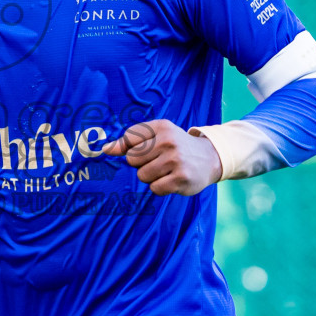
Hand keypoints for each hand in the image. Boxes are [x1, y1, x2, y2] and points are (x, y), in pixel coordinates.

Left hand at [103, 119, 222, 195]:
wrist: (210, 158)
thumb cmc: (175, 146)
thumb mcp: (156, 135)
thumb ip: (129, 141)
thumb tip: (105, 149)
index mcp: (162, 127)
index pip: (129, 138)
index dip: (132, 147)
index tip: (146, 149)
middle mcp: (169, 141)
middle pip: (132, 159)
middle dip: (142, 163)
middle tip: (159, 160)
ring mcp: (176, 161)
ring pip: (142, 175)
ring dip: (151, 177)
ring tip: (166, 170)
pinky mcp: (181, 179)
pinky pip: (155, 188)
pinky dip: (160, 187)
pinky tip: (172, 179)